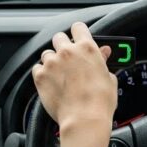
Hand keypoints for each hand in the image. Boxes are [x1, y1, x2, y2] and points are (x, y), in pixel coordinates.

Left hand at [32, 22, 117, 146]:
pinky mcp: (40, 76)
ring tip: (60, 75)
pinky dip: (42, 74)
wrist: (84, 119)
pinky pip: (37, 68)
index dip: (78, 32)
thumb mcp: (108, 77)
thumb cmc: (100, 101)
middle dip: (63, 46)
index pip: (78, 27)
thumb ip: (102, 61)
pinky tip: (51, 83)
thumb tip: (104, 53)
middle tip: (69, 59)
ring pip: (47, 53)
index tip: (78, 38)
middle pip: (59, 37)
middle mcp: (67, 51)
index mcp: (87, 48)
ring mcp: (52, 63)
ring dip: (52, 61)